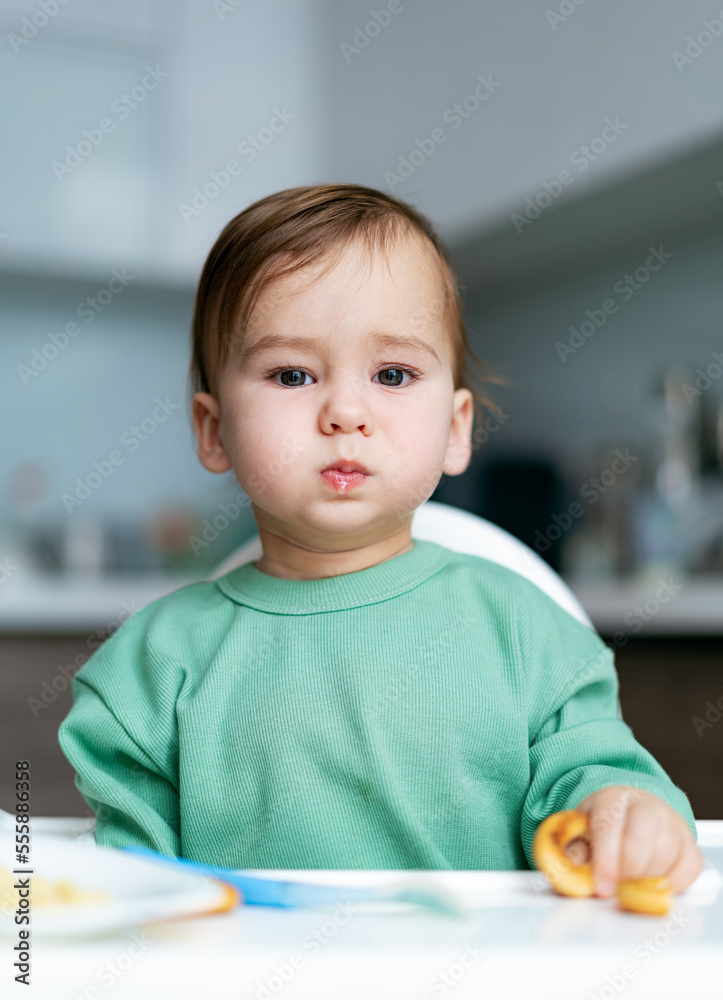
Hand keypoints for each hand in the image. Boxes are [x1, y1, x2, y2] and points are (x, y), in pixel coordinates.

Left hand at [574, 785, 704, 896]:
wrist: (630, 810)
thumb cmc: (603, 825)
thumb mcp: (580, 832)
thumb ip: (575, 854)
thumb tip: (572, 878)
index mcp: (611, 799)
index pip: (608, 826)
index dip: (605, 860)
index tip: (602, 888)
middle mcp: (645, 806)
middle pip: (641, 834)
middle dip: (629, 869)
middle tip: (620, 891)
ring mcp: (671, 822)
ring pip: (666, 852)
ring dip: (648, 879)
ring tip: (632, 889)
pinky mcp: (688, 843)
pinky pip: (689, 867)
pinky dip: (674, 884)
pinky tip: (653, 886)